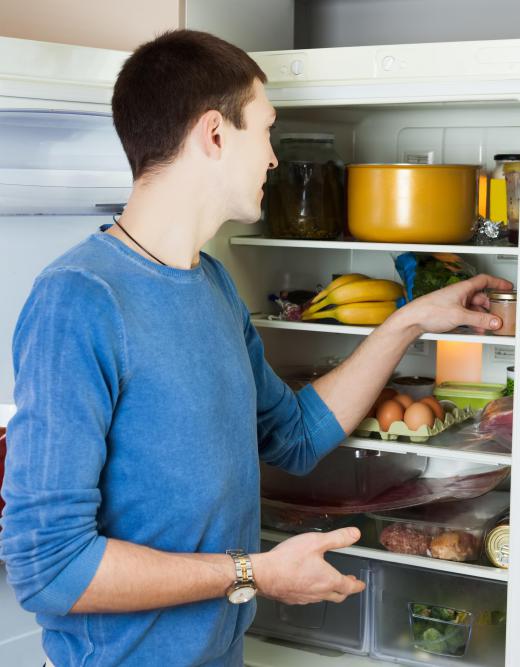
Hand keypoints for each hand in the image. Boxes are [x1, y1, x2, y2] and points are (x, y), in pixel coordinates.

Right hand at [250, 528, 365, 604]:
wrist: (264, 574)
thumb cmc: (289, 559)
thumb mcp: (316, 542)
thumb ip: (337, 538)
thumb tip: (355, 534)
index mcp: (329, 580)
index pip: (349, 587)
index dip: (357, 585)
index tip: (361, 585)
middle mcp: (319, 593)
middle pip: (338, 595)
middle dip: (345, 589)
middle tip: (348, 584)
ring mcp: (306, 598)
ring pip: (323, 597)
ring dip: (330, 590)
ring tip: (328, 582)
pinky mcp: (293, 599)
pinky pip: (309, 598)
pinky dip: (314, 592)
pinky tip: (307, 584)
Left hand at [396, 274, 512, 334]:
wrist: (412, 320)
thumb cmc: (429, 311)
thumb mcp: (459, 316)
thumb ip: (479, 319)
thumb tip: (494, 321)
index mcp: (462, 288)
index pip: (484, 280)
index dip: (497, 282)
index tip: (507, 287)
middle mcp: (458, 294)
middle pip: (480, 298)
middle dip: (490, 307)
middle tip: (498, 315)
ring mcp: (453, 304)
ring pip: (473, 309)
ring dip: (480, 318)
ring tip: (486, 327)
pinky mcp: (448, 313)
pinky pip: (465, 316)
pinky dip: (472, 322)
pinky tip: (474, 330)